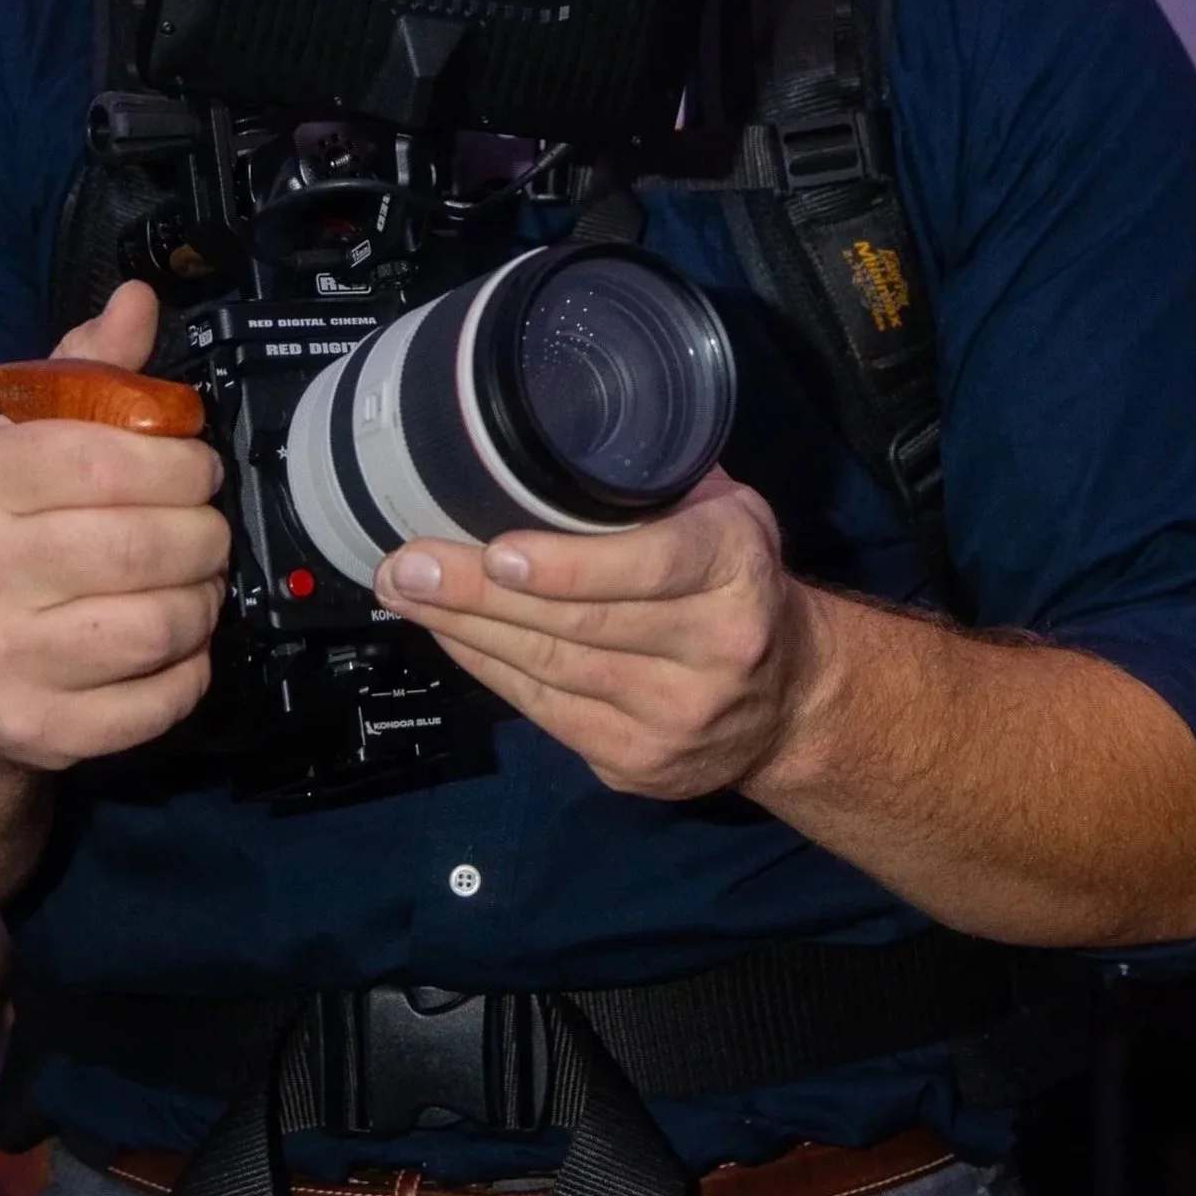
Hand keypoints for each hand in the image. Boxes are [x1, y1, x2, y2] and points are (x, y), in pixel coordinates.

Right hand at [0, 282, 230, 772]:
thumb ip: (85, 370)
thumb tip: (136, 300)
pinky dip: (190, 670)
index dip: (177, 459)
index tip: (193, 465)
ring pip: (162, 625)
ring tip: (192, 582)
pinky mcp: (39, 732)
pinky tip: (172, 645)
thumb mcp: (22, 439)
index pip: (107, 458)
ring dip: (204, 600)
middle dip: (203, 532)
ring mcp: (2, 661)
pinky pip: (161, 701)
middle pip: (146, 546)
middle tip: (204, 527)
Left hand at [371, 472, 821, 801]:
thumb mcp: (727, 512)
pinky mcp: (638, 764)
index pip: (652, 568)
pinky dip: (489, 669)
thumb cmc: (737, 579)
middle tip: (407, 564)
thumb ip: (658, 483)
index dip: (569, 566)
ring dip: (466, 631)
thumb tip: (551, 430)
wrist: (791, 699)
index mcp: (736, 570)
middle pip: (578, 625)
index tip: (497, 552)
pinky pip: (545, 713)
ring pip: (551, 672)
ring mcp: (674, 718)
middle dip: (478, 594)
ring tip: (405, 593)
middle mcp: (713, 650)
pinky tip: (449, 635)